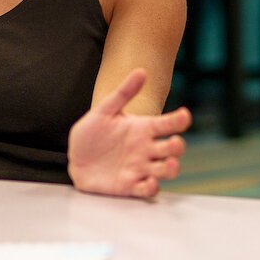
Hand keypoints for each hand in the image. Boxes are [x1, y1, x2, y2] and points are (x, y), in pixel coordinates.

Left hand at [68, 68, 190, 198]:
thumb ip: (123, 92)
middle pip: (172, 149)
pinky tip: (149, 182)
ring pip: (165, 170)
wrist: (75, 157)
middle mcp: (147, 149)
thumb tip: (141, 71)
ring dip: (171, 168)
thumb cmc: (91, 133)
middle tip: (174, 143)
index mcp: (144, 129)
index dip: (178, 120)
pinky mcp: (130, 186)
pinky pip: (146, 189)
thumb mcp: (104, 110)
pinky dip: (151, 187)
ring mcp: (140, 168)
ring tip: (170, 164)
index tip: (184, 115)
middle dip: (177, 147)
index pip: (168, 124)